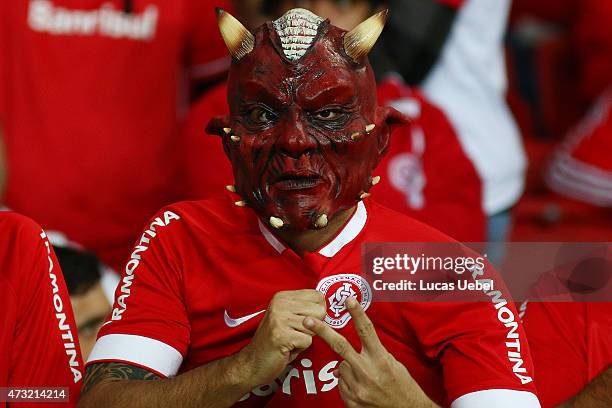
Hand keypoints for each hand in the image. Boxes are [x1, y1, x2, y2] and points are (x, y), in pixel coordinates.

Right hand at [240, 289, 325, 386]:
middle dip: (313, 326)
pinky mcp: (281, 335)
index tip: (304, 320)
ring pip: (315, 327)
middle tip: (295, 332)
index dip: (317, 312)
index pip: (318, 296)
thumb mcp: (287, 317)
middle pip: (320, 311)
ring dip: (305, 338)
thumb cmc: (274, 341)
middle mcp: (280, 304)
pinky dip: (301, 348)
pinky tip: (287, 347)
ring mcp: (279, 319)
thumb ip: (304, 309)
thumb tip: (327, 305)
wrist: (252, 363)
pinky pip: (308, 341)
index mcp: (282, 297)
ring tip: (290, 340)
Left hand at [304, 298, 435, 407]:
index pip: (366, 331)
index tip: (348, 299)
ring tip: (365, 377)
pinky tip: (362, 388)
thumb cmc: (403, 387)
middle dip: (322, 331)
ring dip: (348, 368)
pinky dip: (348, 382)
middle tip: (308, 321)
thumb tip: (356, 347)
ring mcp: (358, 387)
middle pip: (340, 345)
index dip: (357, 313)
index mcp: (380, 358)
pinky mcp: (352, 400)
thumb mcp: (393, 364)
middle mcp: (367, 371)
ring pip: (340, 366)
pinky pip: (341, 383)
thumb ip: (374, 353)